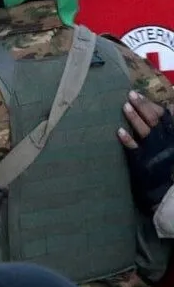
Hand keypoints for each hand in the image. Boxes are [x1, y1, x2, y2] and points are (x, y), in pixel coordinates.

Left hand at [119, 91, 173, 215]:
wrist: (169, 192)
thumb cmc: (168, 168)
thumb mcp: (169, 146)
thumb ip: (166, 130)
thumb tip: (166, 111)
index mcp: (172, 136)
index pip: (165, 117)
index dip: (153, 105)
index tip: (141, 94)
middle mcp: (166, 142)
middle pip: (155, 120)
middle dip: (143, 106)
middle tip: (131, 94)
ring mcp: (155, 152)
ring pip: (146, 131)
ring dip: (135, 118)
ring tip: (125, 106)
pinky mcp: (144, 163)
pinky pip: (136, 150)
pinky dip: (128, 140)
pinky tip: (118, 131)